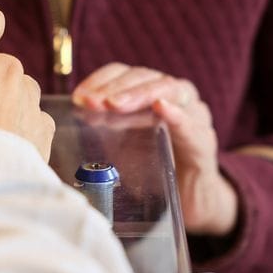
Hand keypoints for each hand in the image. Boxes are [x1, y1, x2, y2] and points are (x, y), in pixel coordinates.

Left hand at [73, 63, 237, 235]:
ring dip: (139, 94)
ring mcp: (193, 115)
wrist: (192, 199)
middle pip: (144, 76)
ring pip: (170, 89)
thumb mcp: (121, 144)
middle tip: (92, 102)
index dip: (99, 80)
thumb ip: (103, 129)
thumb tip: (68, 122)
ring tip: (114, 103)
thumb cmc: (153, 165)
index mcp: (150, 92)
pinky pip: (192, 123)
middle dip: (114, 87)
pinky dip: (177, 113)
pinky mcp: (203, 142)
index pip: (123, 73)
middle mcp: (174, 96)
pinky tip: (161, 108)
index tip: (78, 97)